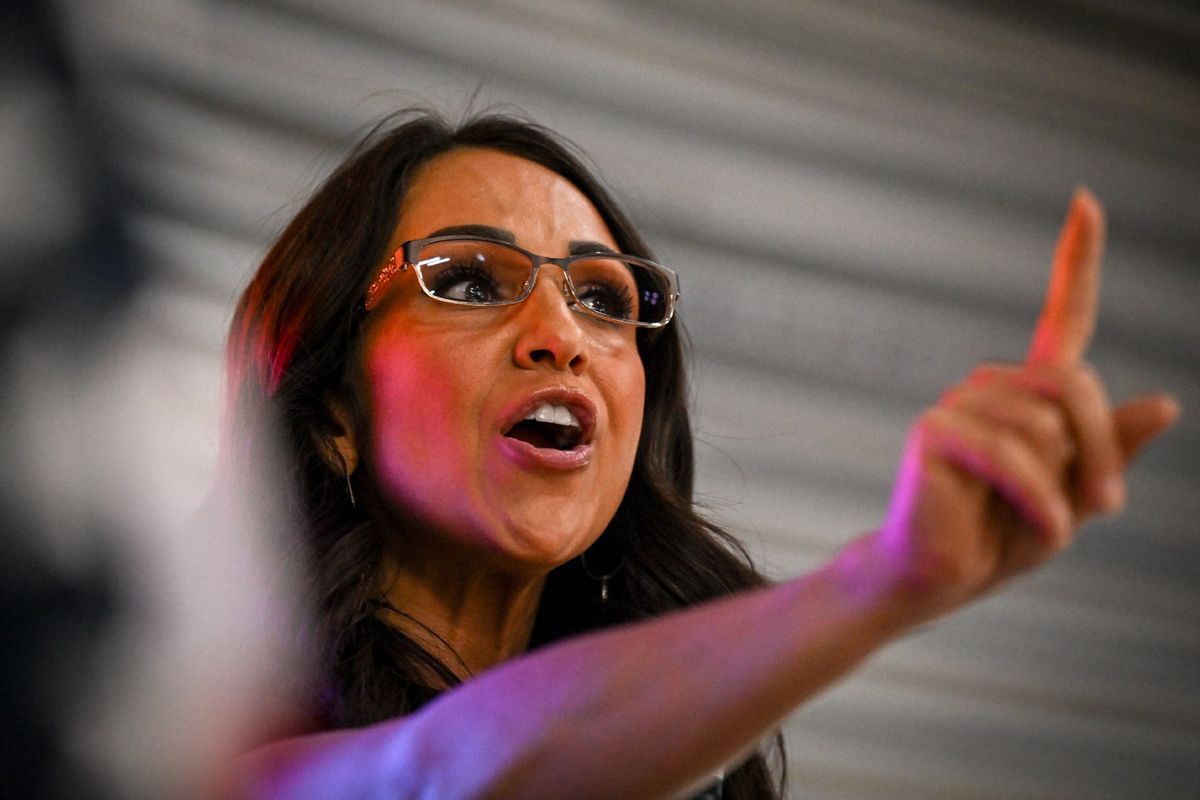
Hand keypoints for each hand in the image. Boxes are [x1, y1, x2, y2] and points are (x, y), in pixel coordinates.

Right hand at [871, 189, 1178, 618]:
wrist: (938, 577)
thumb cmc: (1000, 536)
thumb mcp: (1075, 496)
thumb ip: (1111, 450)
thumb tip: (1166, 400)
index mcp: (1030, 395)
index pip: (1063, 317)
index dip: (1076, 260)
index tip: (1087, 200)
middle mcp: (991, 387)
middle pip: (1074, 384)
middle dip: (1101, 449)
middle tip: (1103, 503)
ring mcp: (958, 404)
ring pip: (1048, 423)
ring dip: (1065, 484)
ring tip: (1044, 521)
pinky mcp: (935, 430)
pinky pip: (1014, 454)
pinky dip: (1039, 499)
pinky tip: (1039, 527)